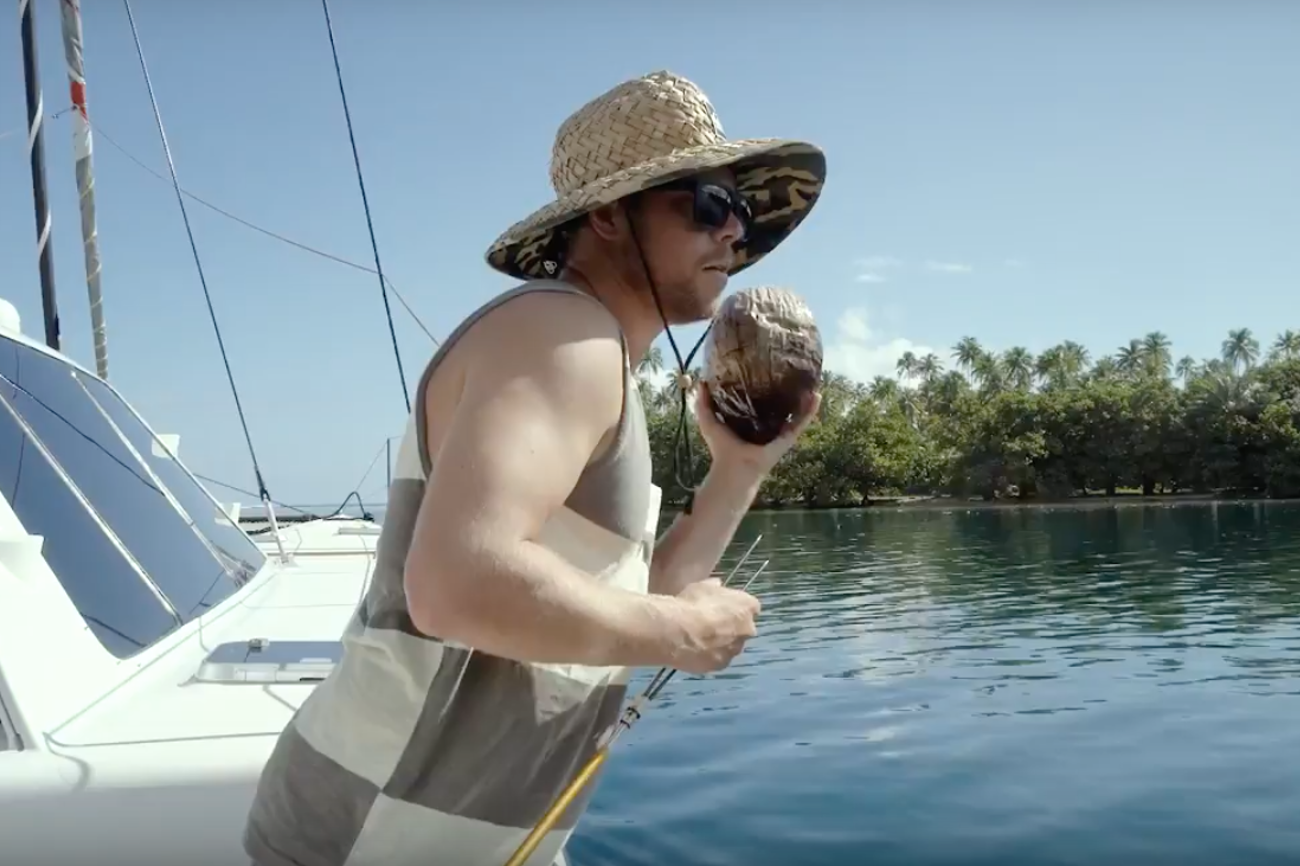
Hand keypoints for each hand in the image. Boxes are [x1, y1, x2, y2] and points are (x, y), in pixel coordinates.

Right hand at [667, 578, 761, 673]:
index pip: (750, 607)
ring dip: (721, 643)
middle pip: (743, 629)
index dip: (735, 607)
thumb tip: (717, 585)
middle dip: (731, 627)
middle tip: (711, 624)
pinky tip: (694, 651)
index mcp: (748, 606)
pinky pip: (718, 659)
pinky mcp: (721, 665)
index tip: (722, 608)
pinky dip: (709, 655)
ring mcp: (735, 649)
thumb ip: (714, 587)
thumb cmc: (692, 603)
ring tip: (699, 639)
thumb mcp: (702, 586)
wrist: (677, 631)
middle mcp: (748, 629)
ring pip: (731, 646)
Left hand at [693, 384, 821, 478]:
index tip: (769, 370)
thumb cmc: (721, 448)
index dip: (765, 388)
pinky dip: (810, 410)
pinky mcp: (788, 438)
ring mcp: (779, 432)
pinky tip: (816, 396)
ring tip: (811, 382)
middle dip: (788, 392)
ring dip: (805, 400)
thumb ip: (703, 403)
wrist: (733, 468)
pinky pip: (801, 422)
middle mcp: (767, 427)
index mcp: (750, 422)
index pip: (760, 402)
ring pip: (795, 413)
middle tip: (794, 373)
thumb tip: (701, 382)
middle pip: (781, 406)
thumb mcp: (709, 421)